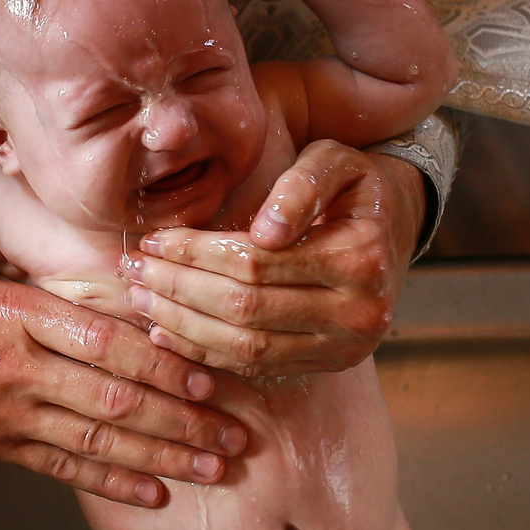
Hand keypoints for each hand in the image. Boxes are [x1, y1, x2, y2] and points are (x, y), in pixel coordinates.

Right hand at [0, 262, 248, 507]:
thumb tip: (123, 312)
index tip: (216, 380)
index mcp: (22, 311)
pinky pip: (59, 468)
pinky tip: (151, 492)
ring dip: (162, 457)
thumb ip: (48, 301)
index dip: (170, 365)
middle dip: (186, 421)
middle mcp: (18, 362)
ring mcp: (2, 409)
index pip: (113, 342)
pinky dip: (110, 483)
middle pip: (119, 397)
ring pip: (98, 440)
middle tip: (237, 438)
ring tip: (212, 469)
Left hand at [124, 141, 424, 375]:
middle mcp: (359, 314)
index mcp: (360, 259)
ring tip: (141, 300)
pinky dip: (208, 352)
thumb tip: (264, 231)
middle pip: (246, 310)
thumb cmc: (354, 187)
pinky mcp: (331, 364)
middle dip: (180, 290)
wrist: (396, 227)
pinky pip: (258, 367)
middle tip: (133, 272)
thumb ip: (300, 185)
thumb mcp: (335, 162)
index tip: (154, 241)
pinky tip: (170, 331)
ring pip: (247, 348)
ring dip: (185, 326)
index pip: (256, 263)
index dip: (196, 254)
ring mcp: (347, 347)